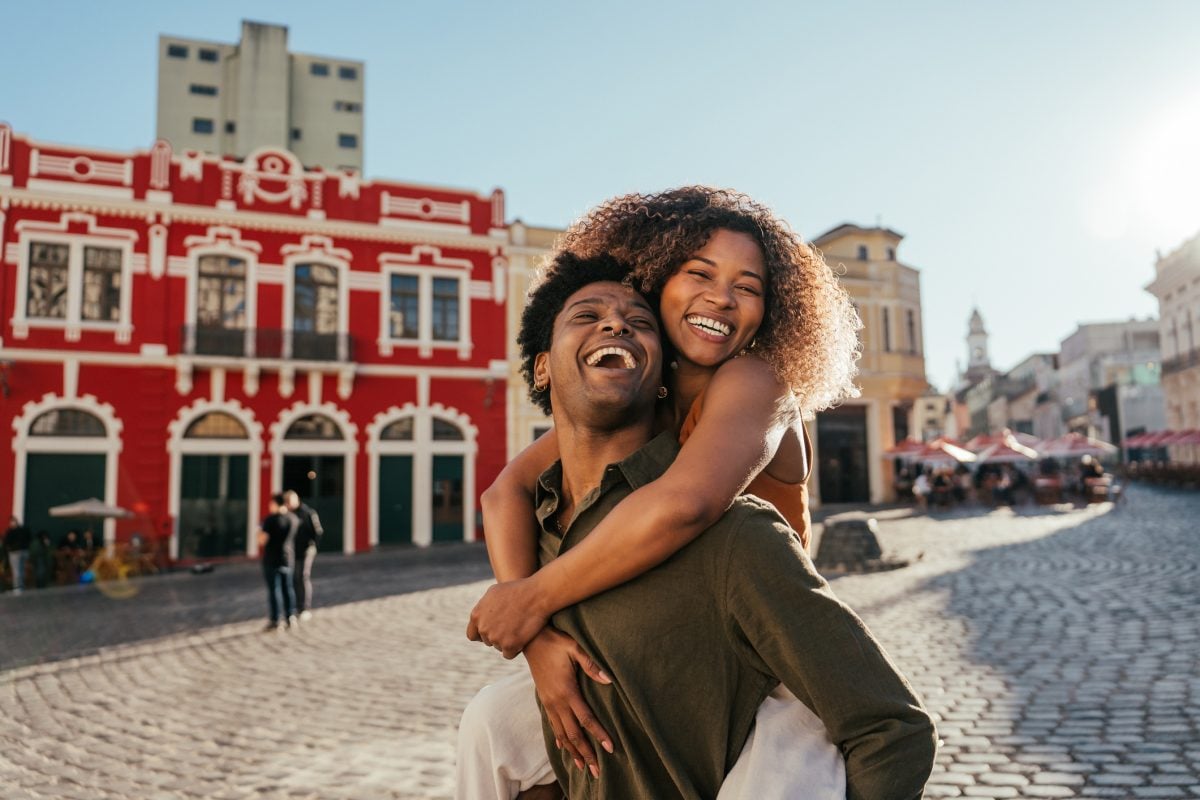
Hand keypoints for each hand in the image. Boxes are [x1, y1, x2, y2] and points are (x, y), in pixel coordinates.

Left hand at [466, 578, 548, 657]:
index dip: (482, 635)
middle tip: (512, 626)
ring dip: (508, 642)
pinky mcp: (509, 645)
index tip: (493, 632)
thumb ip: (483, 607)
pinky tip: (523, 638)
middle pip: (488, 641)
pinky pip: (508, 654)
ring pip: (499, 647)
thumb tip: (480, 616)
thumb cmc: (518, 590)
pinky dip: (516, 649)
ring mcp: (495, 637)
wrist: (537, 595)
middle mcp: (483, 628)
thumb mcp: (493, 592)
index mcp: (476, 615)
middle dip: (498, 636)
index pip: (473, 635)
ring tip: (519, 628)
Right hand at [524, 627, 613, 778]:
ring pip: (562, 734)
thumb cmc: (556, 642)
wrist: (531, 640)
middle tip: (598, 771)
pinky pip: (553, 725)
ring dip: (574, 751)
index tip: (610, 748)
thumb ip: (591, 665)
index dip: (599, 734)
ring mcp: (549, 703)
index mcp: (567, 691)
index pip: (586, 719)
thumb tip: (609, 680)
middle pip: (574, 734)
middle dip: (586, 753)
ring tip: (583, 767)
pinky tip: (565, 748)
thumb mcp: (575, 648)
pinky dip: (561, 739)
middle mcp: (557, 702)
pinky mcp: (545, 701)